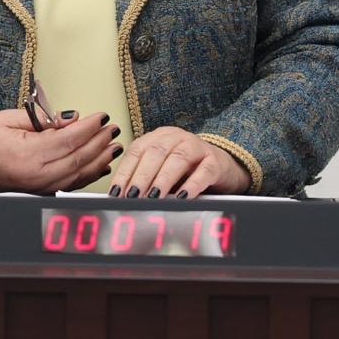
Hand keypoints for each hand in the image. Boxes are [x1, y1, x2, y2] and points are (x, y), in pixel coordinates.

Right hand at [0, 108, 120, 193]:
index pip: (68, 140)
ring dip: (99, 158)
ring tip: (113, 144)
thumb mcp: (9, 119)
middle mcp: (35, 176)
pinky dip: (89, 174)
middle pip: (78, 158)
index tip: (101, 116)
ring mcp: (38, 187)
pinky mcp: (39, 192)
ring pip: (78, 174)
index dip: (89, 128)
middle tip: (112, 128)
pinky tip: (100, 164)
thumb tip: (72, 119)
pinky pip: (70, 183)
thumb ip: (44, 120)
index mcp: (26, 156)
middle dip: (99, 142)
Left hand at [105, 126, 249, 199]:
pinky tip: (183, 197)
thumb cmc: (185, 173)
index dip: (124, 171)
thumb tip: (120, 201)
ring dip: (163, 180)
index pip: (136, 151)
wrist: (222, 167)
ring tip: (153, 197)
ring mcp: (197, 147)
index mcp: (158, 138)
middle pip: (155, 152)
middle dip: (141, 176)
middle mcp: (176, 138)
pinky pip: (204, 171)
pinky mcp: (216, 162)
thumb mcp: (161, 173)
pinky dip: (192, 185)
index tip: (116, 192)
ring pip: (178, 159)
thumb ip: (144, 181)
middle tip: (132, 196)